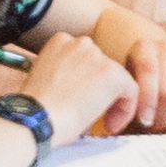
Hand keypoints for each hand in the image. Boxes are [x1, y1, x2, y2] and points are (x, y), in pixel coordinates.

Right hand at [18, 31, 133, 141]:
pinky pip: (131, 90)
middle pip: (101, 66)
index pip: (83, 58)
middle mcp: (80, 43)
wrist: (36, 118)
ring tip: (102, 122)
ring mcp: (97, 57)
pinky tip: (111, 125)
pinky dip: (125, 109)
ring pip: (117, 78)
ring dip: (112, 100)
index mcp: (60, 42)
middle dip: (99, 90)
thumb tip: (81, 93)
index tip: (79, 101)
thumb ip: (65, 77)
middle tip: (92, 113)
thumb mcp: (45, 81)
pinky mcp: (113, 74)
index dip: (86, 81)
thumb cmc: (34, 110)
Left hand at [102, 23, 165, 133]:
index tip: (144, 122)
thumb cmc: (136, 82)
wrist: (155, 66)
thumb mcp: (125, 87)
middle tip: (154, 132)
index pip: (148, 71)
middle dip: (160, 118)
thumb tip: (114, 126)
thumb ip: (121, 101)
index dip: (147, 100)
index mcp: (144, 47)